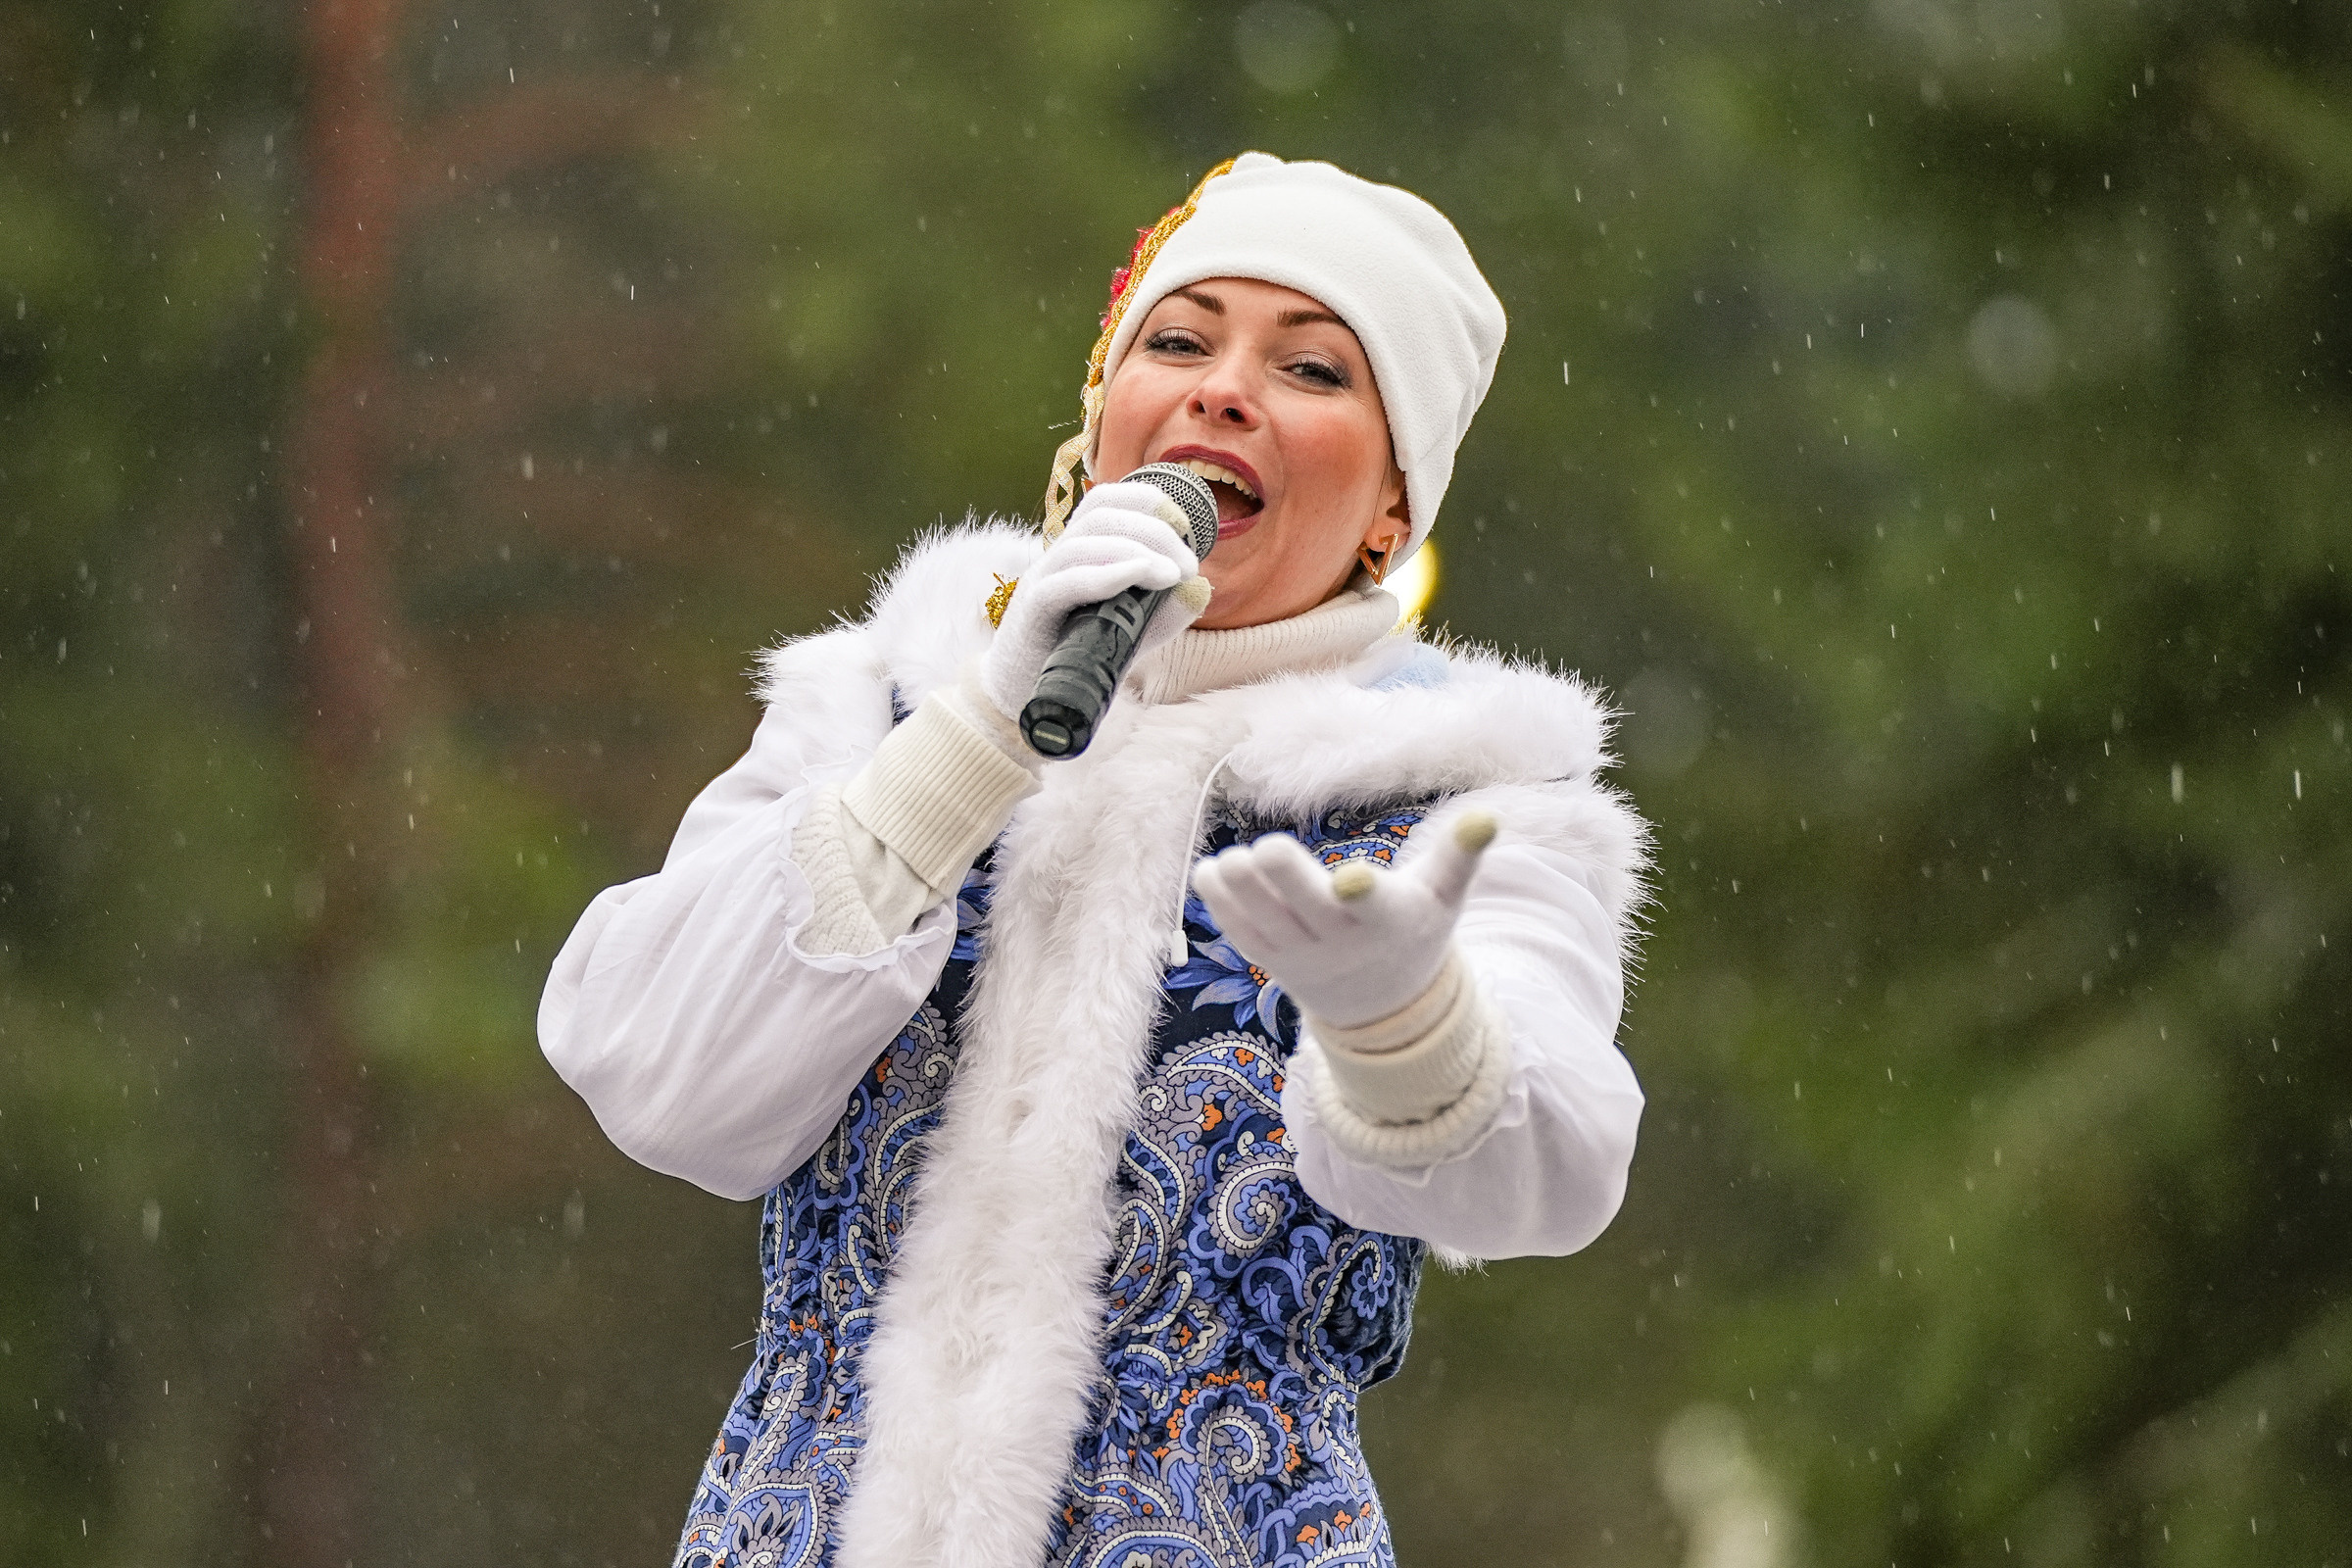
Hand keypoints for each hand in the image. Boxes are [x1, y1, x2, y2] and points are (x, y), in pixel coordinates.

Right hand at [979, 481, 1207, 723]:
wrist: (1025, 697)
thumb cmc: (1079, 657)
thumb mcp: (1133, 632)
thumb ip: (1166, 611)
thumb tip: (1202, 588)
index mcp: (1079, 551)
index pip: (1105, 501)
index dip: (1144, 499)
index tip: (1183, 522)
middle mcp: (1057, 557)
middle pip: (1100, 514)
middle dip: (1153, 530)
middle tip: (1188, 564)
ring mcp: (1041, 580)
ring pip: (1084, 543)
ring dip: (1136, 550)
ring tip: (1173, 575)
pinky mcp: (1033, 611)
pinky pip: (1065, 582)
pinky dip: (1104, 574)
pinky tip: (1136, 576)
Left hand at [1190, 810, 1497, 1030]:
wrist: (1383, 1004)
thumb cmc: (1414, 929)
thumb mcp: (1443, 897)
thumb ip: (1460, 856)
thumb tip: (1487, 815)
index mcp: (1386, 919)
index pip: (1372, 906)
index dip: (1360, 892)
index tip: (1349, 876)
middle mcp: (1341, 941)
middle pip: (1307, 910)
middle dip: (1284, 881)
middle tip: (1265, 848)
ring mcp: (1303, 955)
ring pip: (1265, 923)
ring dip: (1242, 892)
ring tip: (1229, 861)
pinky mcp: (1273, 961)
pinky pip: (1244, 936)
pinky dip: (1223, 907)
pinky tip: (1210, 873)